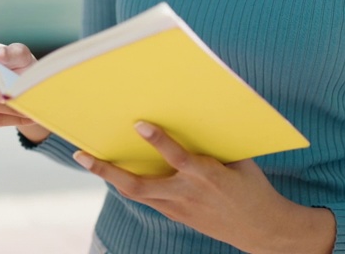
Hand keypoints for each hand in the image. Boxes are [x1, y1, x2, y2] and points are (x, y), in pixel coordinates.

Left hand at [72, 122, 335, 253]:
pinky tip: (120, 173)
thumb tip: (193, 116)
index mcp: (207, 175)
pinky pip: (148, 199)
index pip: (177, 156)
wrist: (261, 229)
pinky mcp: (178, 216)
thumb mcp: (239, 160)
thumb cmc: (253, 187)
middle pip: (138, 185)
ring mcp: (179, 208)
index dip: (157, 140)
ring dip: (111, 178)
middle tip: (83, 154)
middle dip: (107, 170)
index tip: (139, 123)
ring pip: (136, 194)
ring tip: (91, 161)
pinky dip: (132, 185)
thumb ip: (213, 142)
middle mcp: (187, 193)